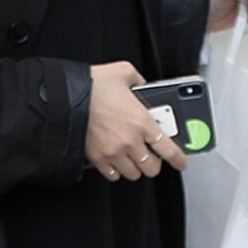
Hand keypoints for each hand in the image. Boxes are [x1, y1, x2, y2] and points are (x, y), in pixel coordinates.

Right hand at [85, 61, 186, 181]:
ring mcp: (114, 152)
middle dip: (153, 163)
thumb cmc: (93, 85)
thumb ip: (139, 80)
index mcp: (142, 121)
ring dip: (135, 167)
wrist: (66, 98)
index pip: (169, 149)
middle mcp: (131, 141)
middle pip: (151, 167)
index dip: (178, 159)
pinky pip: (113, 176)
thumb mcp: (124, 71)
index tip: (181, 162)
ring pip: (133, 174)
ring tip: (131, 158)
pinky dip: (116, 171)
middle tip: (150, 156)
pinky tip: (115, 162)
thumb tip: (142, 85)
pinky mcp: (98, 159)